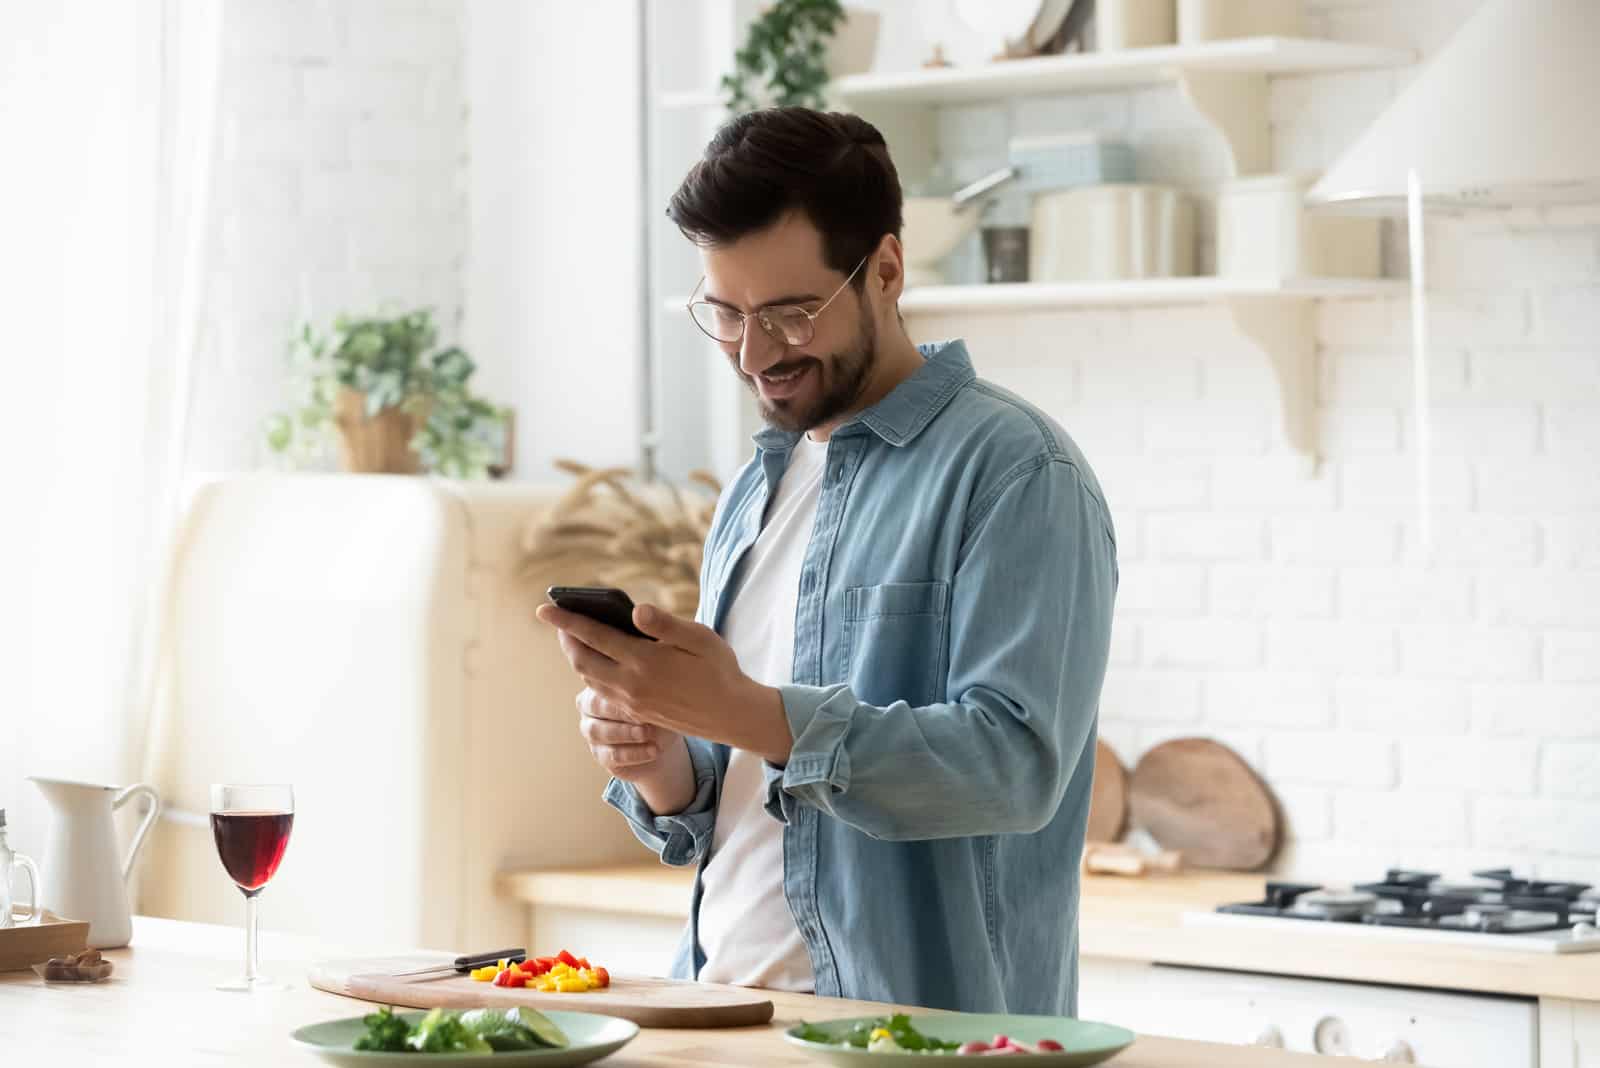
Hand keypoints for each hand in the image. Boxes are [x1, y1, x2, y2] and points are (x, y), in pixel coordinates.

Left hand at [535, 601, 792, 764]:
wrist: (731, 715)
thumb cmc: (719, 669)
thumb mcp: (700, 639)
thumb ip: (666, 624)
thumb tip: (635, 611)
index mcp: (645, 661)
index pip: (594, 636)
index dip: (566, 620)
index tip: (543, 608)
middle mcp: (631, 685)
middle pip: (581, 660)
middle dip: (565, 639)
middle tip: (558, 619)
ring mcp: (631, 702)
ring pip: (588, 678)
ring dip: (576, 657)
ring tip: (573, 637)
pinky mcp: (636, 712)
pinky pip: (602, 691)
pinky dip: (591, 673)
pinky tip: (598, 661)